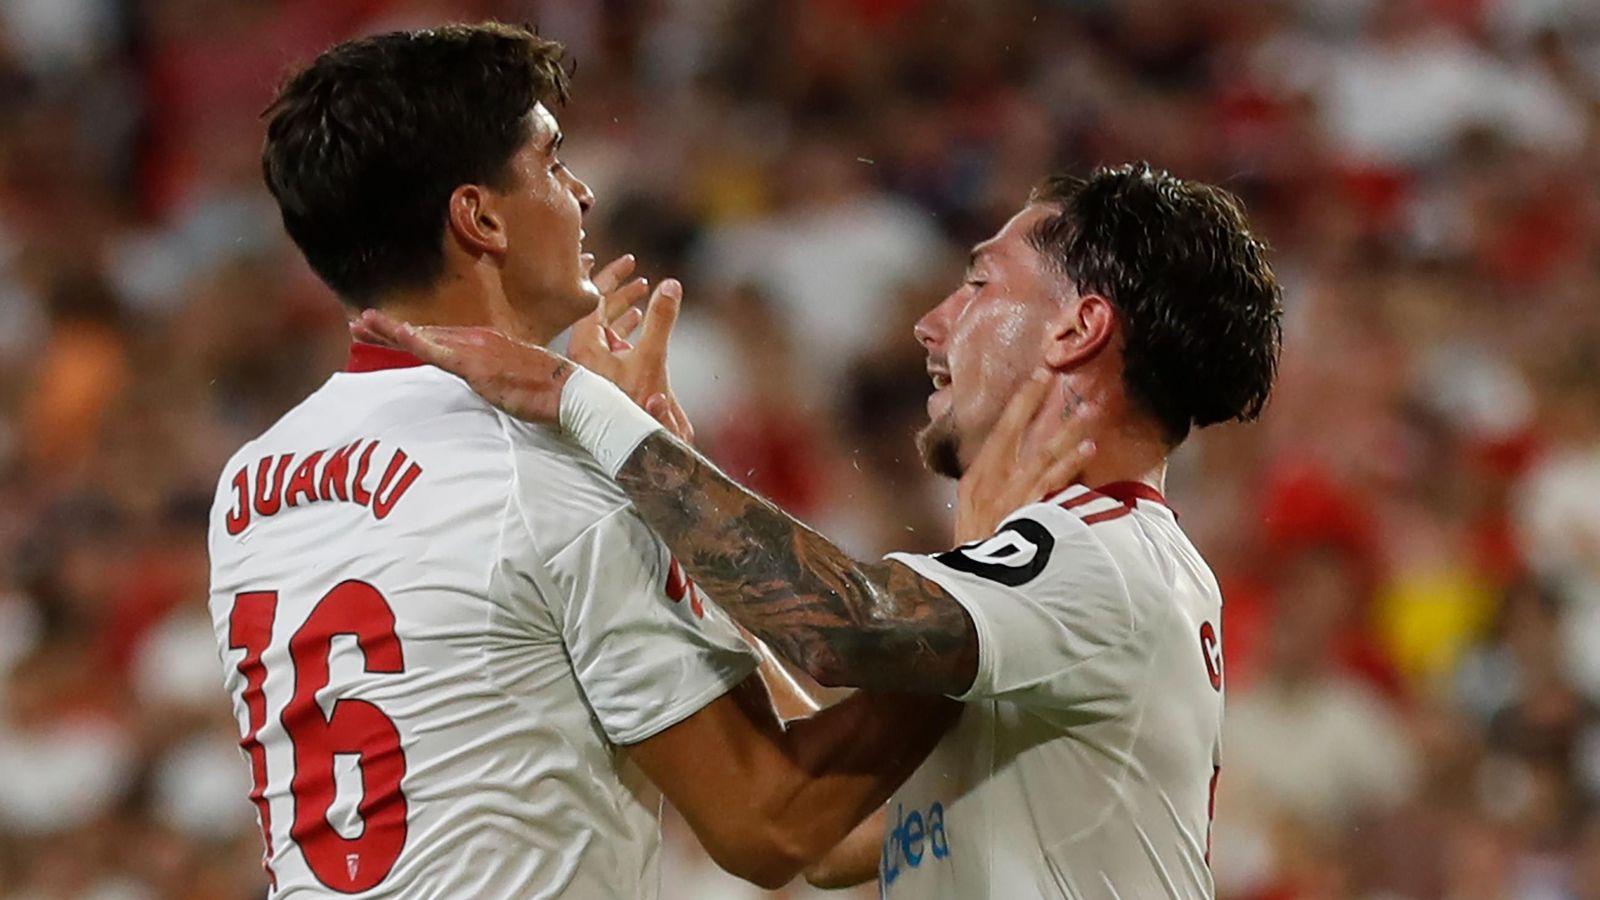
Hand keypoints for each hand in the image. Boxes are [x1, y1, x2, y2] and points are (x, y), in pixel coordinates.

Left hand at [350, 313, 573, 423]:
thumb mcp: (510, 377)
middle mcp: (474, 338)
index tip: (381, 330)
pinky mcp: (475, 364)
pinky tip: (395, 332)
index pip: (436, 337)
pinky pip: (437, 352)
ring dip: (390, 330)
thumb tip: (479, 379)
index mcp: (482, 342)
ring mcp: (474, 348)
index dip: (406, 333)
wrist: (568, 391)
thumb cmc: (545, 389)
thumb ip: (489, 373)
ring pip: (423, 338)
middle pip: (423, 333)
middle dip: (388, 329)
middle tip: (357, 323)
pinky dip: (414, 340)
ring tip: (361, 325)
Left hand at [571, 269, 694, 443]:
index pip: (592, 298)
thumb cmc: (633, 406)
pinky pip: (610, 347)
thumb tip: (671, 284)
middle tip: (638, 278)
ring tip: (642, 301)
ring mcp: (591, 369)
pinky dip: (625, 332)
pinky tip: (638, 331)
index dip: (609, 275)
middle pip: (597, 313)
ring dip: (624, 313)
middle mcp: (584, 356)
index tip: (627, 260)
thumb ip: (660, 319)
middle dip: (619, 292)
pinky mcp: (602, 382)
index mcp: (586, 345)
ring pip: (605, 331)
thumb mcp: (652, 358)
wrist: (628, 446)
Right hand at [953, 370, 1097, 543]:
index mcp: (975, 479)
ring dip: (1067, 431)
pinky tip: (1088, 449)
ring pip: (1041, 455)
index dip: (1021, 401)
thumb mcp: (971, 516)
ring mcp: (1009, 498)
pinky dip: (1069, 464)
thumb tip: (1012, 470)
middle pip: (1015, 433)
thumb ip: (991, 489)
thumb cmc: (975, 553)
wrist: (967, 588)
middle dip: (1036, 401)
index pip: (1000, 429)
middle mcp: (990, 482)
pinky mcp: (1027, 516)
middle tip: (1057, 374)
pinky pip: (1052, 483)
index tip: (1040, 374)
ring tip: (1089, 411)